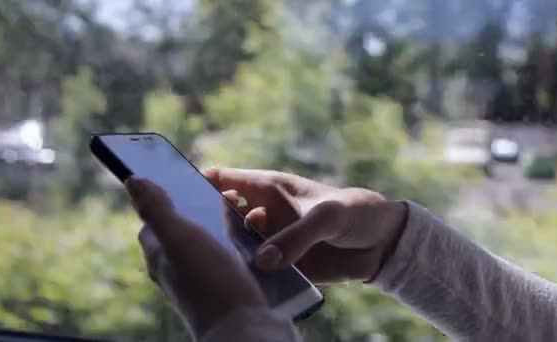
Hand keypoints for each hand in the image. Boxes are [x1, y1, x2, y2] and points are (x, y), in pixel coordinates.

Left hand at [125, 177, 265, 337]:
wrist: (244, 331)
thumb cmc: (210, 284)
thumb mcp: (180, 239)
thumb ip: (156, 210)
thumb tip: (132, 180)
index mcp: (161, 257)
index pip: (153, 223)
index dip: (164, 200)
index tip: (185, 182)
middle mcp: (177, 271)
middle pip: (182, 232)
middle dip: (199, 211)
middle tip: (225, 194)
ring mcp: (202, 282)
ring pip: (208, 245)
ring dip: (223, 227)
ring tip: (244, 214)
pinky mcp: (227, 290)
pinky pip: (229, 259)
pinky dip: (238, 246)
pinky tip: (253, 241)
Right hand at [204, 168, 407, 283]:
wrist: (382, 243)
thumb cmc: (354, 212)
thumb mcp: (326, 216)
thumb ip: (295, 237)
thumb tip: (264, 261)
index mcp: (267, 188)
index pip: (223, 180)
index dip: (198, 183)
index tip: (175, 196)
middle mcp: (263, 214)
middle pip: (220, 217)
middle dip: (204, 226)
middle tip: (186, 242)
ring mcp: (270, 241)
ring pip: (235, 248)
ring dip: (225, 257)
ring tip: (210, 269)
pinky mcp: (281, 266)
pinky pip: (257, 272)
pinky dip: (247, 278)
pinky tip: (237, 288)